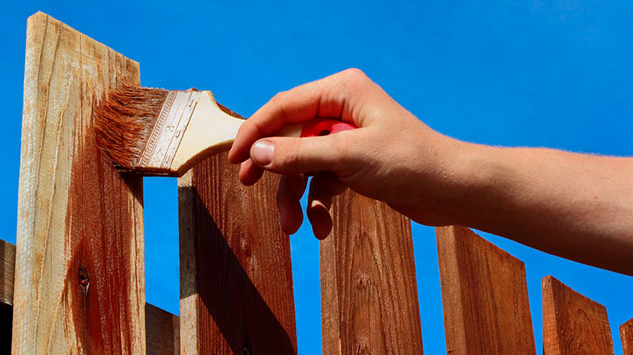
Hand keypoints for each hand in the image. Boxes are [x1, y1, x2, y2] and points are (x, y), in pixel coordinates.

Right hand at [228, 69, 458, 238]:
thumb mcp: (348, 156)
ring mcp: (347, 138)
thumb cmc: (410, 162)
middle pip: (289, 137)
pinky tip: (321, 228)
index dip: (255, 131)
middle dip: (274, 168)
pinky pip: (322, 182)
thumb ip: (298, 153)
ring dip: (295, 196)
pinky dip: (318, 205)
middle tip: (249, 185)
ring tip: (292, 226)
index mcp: (341, 91)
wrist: (453, 191)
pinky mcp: (354, 164)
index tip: (235, 159)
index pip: (283, 107)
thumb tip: (257, 151)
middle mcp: (341, 110)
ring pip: (304, 165)